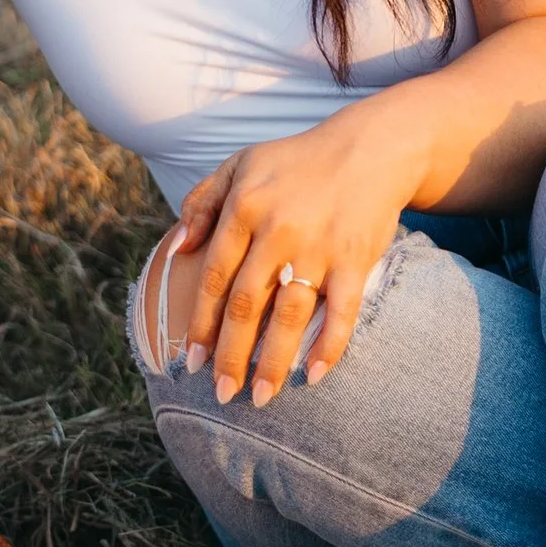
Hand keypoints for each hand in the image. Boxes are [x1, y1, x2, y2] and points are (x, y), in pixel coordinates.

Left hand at [174, 105, 418, 405]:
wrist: (369, 149)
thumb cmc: (295, 162)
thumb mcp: (240, 165)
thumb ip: (202, 202)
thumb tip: (176, 249)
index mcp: (245, 208)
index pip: (215, 278)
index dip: (201, 323)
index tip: (191, 362)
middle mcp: (278, 230)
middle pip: (247, 305)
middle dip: (230, 355)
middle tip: (220, 394)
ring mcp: (319, 247)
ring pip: (289, 315)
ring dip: (273, 362)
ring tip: (260, 397)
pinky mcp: (356, 258)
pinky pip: (342, 312)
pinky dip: (329, 346)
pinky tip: (314, 376)